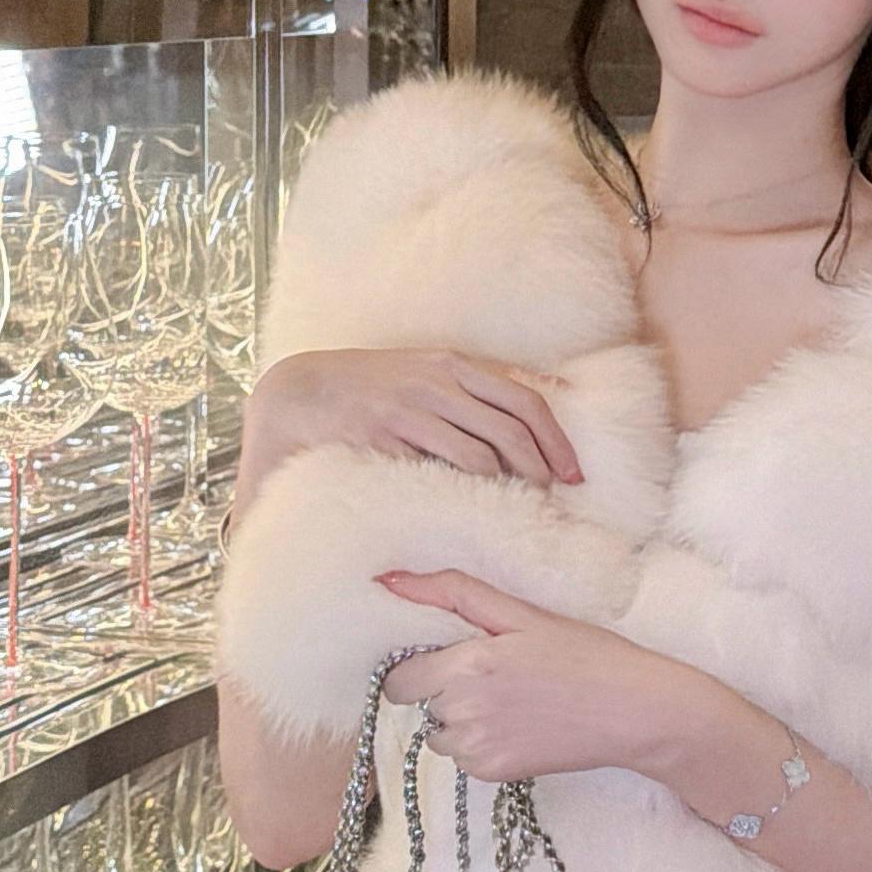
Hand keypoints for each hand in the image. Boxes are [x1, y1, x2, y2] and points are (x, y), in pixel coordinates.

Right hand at [234, 350, 582, 521]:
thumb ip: (474, 386)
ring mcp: (410, 410)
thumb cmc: (371, 386)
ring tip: (517, 507)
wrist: (298, 392)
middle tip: (554, 496)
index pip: (524, 399)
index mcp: (452, 363)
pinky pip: (438, 469)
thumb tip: (546, 394)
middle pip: (512, 427)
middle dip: (542, 466)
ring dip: (507, 484)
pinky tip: (472, 508)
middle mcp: (437, 382)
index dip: (556, 438)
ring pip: (480, 452)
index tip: (573, 472)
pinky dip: (464, 491)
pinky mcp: (384, 438)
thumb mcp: (425, 371)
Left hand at [374, 568, 724, 787]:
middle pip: (418, 705)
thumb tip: (388, 580)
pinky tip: (520, 726)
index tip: (450, 657)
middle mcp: (463, 712)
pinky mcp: (493, 774)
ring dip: (459, 719)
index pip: (396, 680)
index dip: (417, 666)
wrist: (634, 712)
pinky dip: (481, 743)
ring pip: (439, 734)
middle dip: (441, 689)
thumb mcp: (522, 614)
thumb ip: (451, 593)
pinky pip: (464, 758)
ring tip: (510, 701)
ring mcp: (477, 749)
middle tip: (492, 675)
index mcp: (466, 665)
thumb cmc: (585, 655)